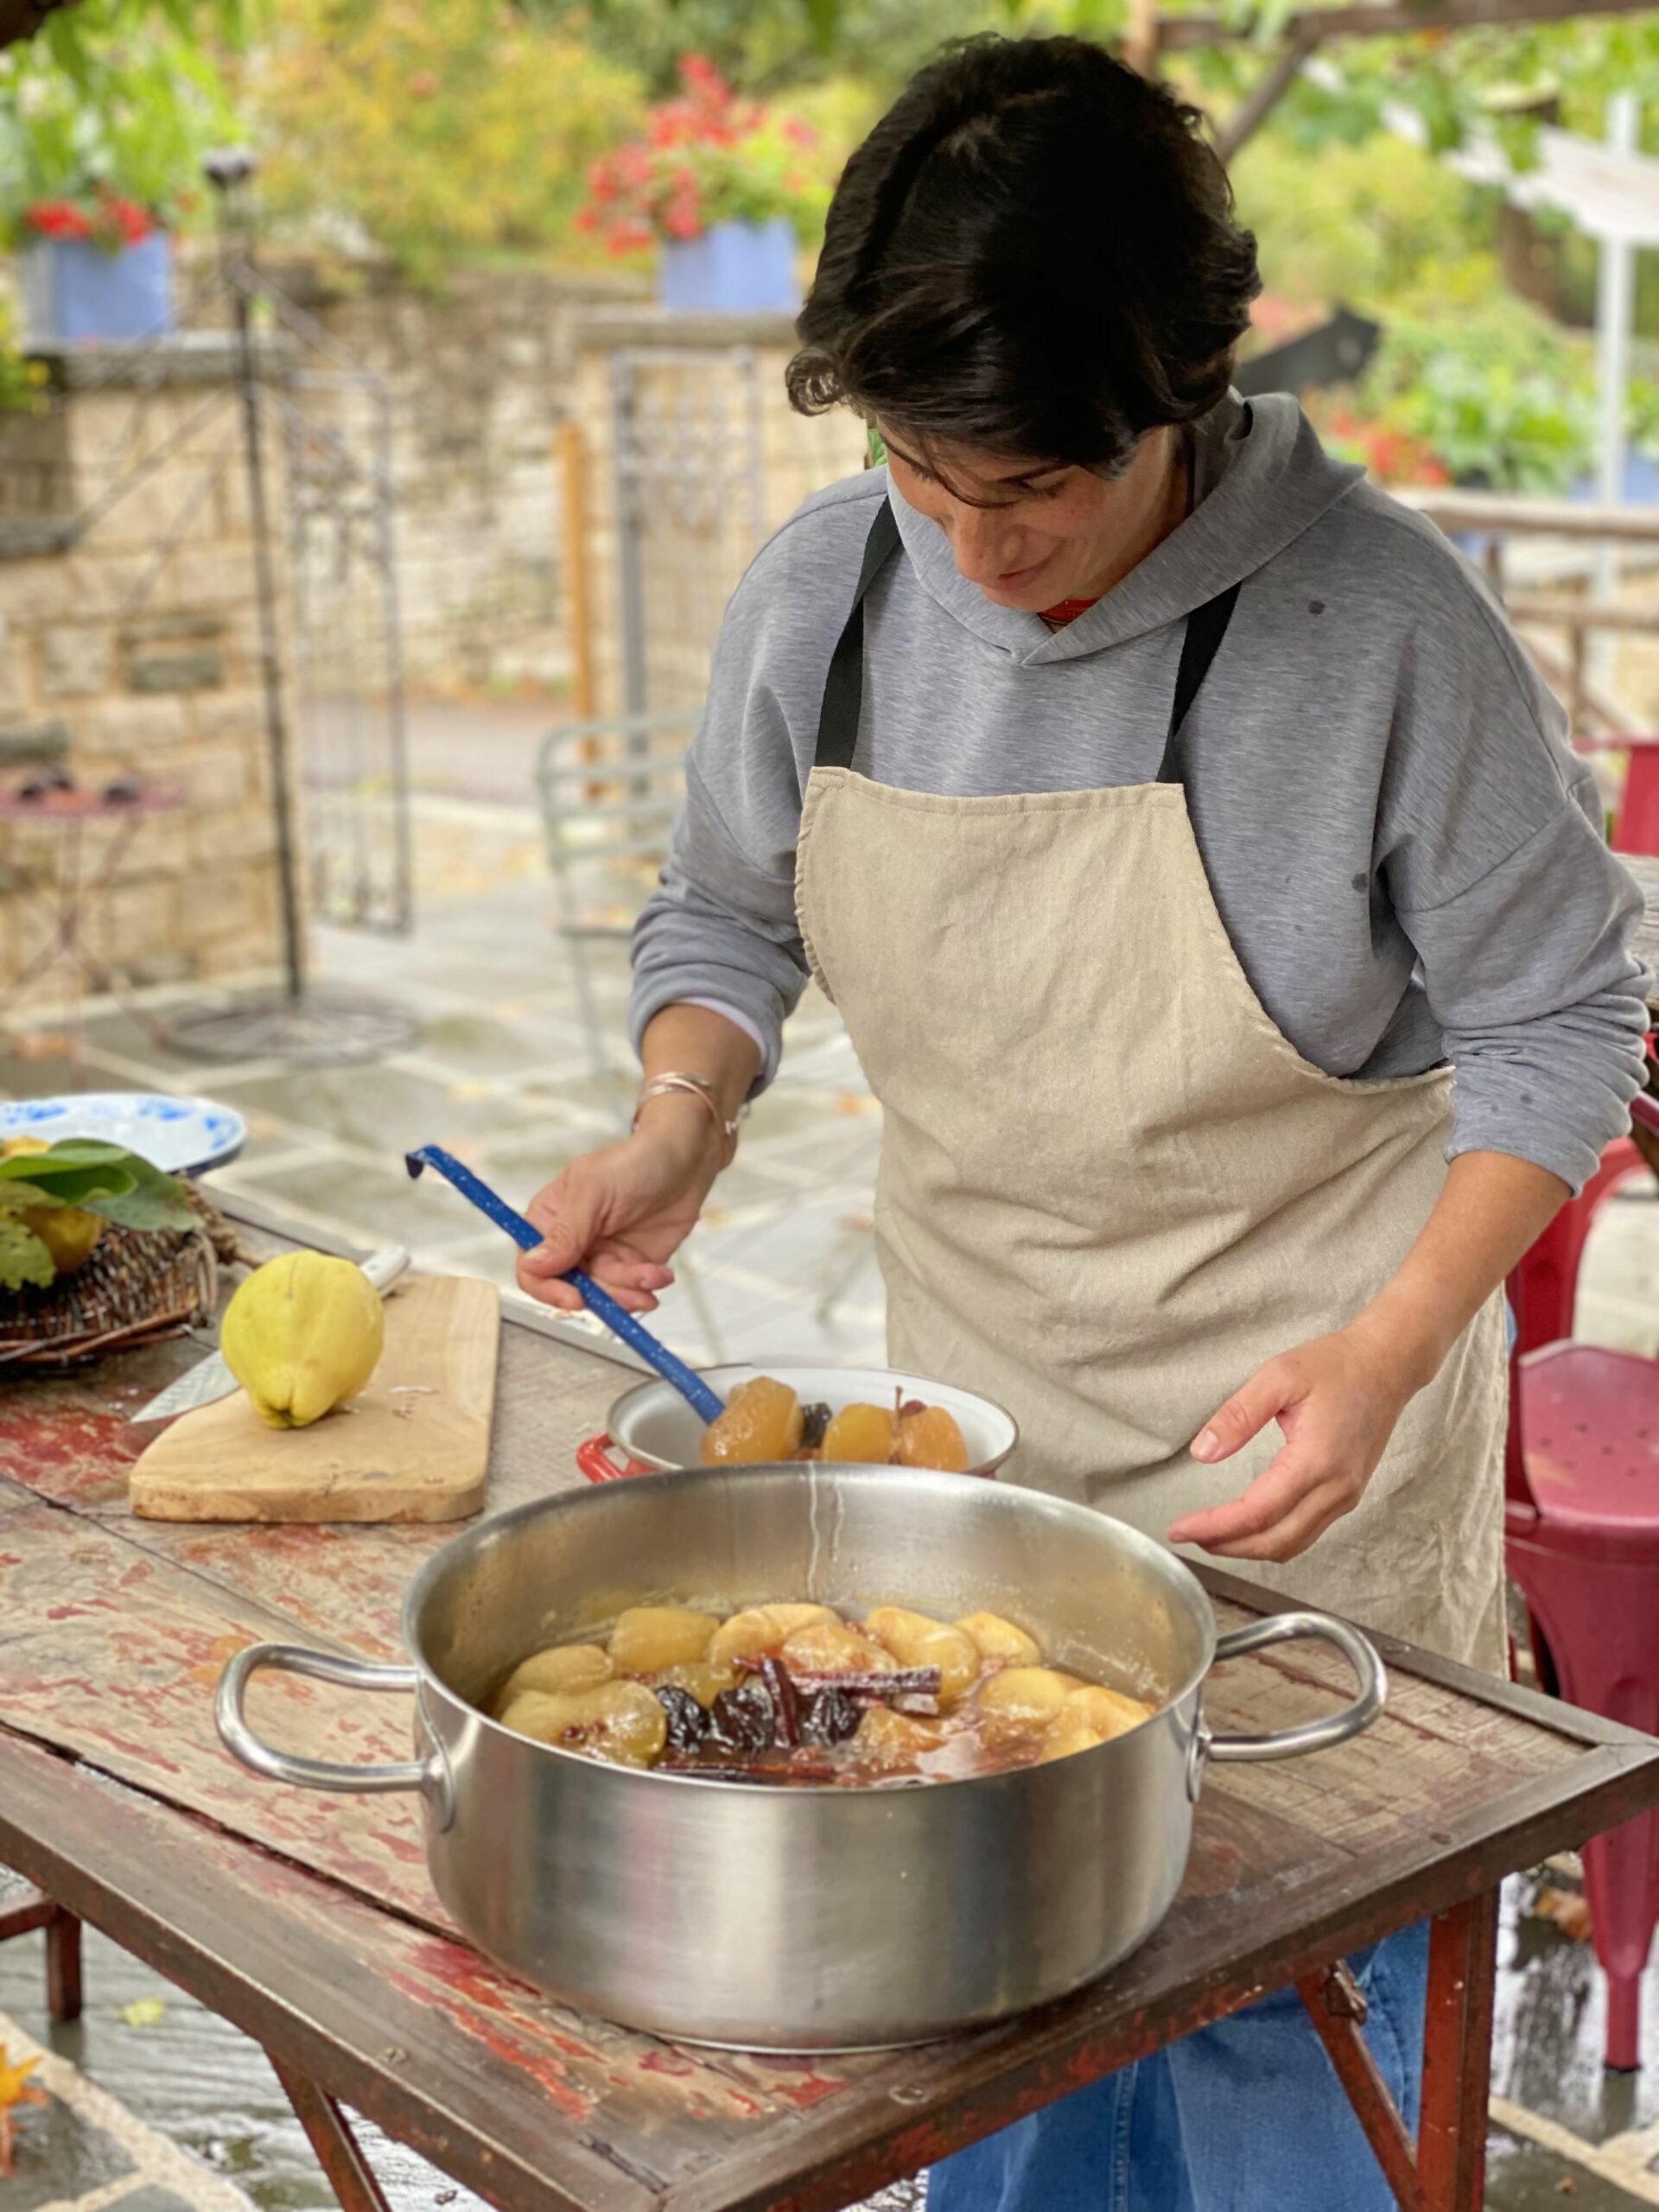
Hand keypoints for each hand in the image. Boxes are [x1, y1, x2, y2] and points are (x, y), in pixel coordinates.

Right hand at [516, 1100, 723, 1313]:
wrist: (685, 1161)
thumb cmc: (635, 1162)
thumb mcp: (593, 1190)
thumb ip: (565, 1232)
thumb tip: (533, 1265)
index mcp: (549, 1219)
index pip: (532, 1267)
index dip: (548, 1288)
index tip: (575, 1298)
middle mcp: (571, 1243)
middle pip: (569, 1289)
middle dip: (601, 1295)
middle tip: (629, 1291)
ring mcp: (601, 1256)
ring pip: (603, 1295)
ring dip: (629, 1291)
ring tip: (654, 1274)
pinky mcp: (631, 1266)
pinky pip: (629, 1292)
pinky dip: (645, 1288)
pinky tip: (661, 1274)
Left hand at [1166, 1320, 1416, 1562]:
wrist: (1387, 1365)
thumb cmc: (1336, 1365)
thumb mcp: (1278, 1377)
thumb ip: (1238, 1415)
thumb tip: (1202, 1452)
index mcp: (1316, 1460)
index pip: (1257, 1512)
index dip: (1215, 1527)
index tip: (1180, 1529)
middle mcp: (1336, 1488)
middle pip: (1275, 1541)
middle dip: (1228, 1546)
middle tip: (1188, 1536)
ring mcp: (1346, 1495)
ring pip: (1293, 1544)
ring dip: (1249, 1548)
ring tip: (1211, 1534)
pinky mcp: (1348, 1494)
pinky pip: (1307, 1532)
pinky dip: (1273, 1538)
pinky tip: (1248, 1526)